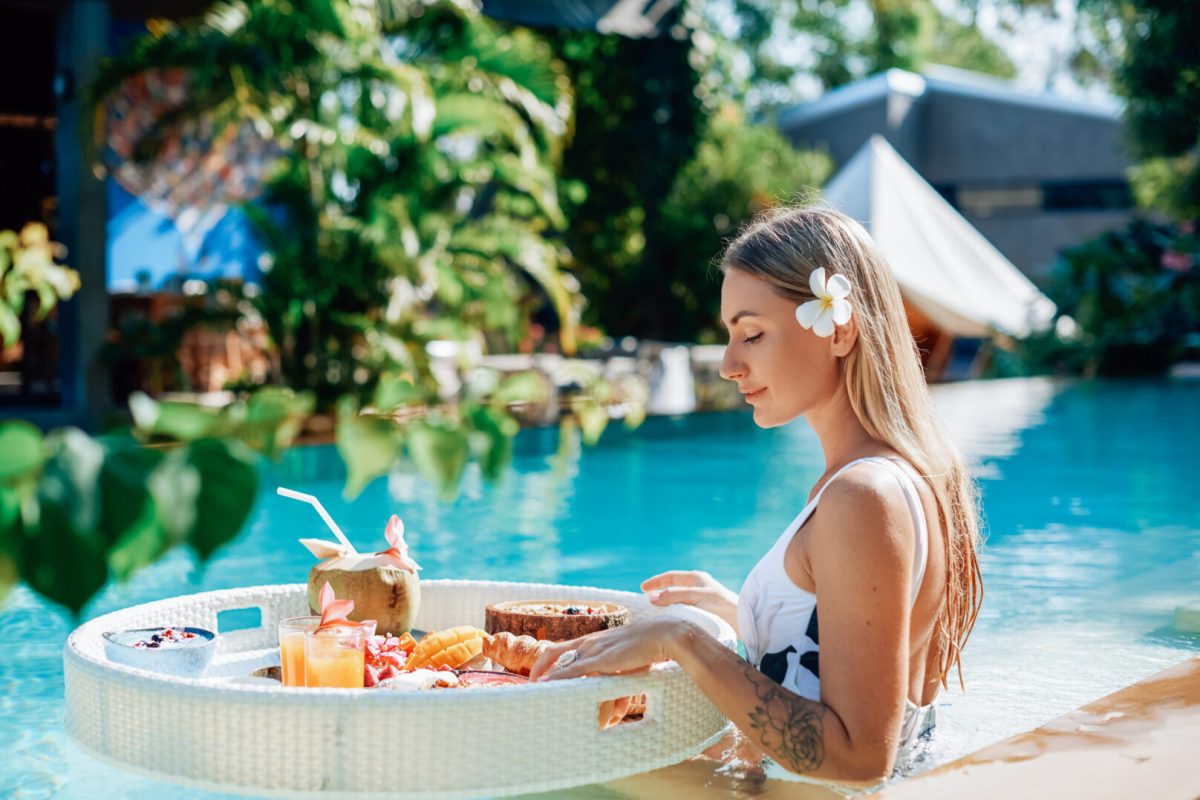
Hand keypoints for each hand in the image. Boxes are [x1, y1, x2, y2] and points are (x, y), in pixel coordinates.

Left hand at [529, 618, 685, 682]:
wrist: (662, 633)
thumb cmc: (647, 647)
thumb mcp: (625, 660)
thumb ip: (615, 675)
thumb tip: (615, 703)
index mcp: (592, 639)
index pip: (558, 648)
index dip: (545, 662)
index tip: (537, 677)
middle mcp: (587, 642)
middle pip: (551, 653)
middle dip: (537, 670)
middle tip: (531, 687)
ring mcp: (593, 649)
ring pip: (561, 664)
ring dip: (548, 680)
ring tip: (537, 694)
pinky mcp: (601, 659)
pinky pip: (573, 671)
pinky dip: (559, 679)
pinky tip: (548, 687)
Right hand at [641, 570, 738, 632]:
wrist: (743, 621)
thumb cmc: (722, 605)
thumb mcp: (696, 597)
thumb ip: (674, 596)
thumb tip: (650, 598)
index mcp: (696, 578)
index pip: (670, 577)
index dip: (655, 582)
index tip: (642, 588)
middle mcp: (697, 587)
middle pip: (672, 588)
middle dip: (658, 593)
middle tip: (645, 602)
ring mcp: (700, 600)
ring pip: (677, 601)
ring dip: (665, 605)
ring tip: (653, 614)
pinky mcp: (703, 613)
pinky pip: (683, 611)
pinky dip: (673, 614)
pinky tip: (669, 623)